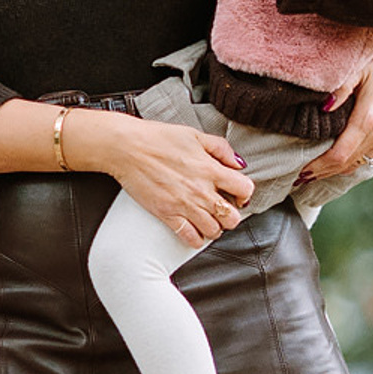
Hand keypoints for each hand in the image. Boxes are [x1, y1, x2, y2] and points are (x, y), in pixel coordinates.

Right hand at [72, 111, 254, 250]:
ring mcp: (184, 205)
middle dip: (230, 216)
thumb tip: (238, 163)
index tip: (236, 195)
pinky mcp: (167, 214)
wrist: (127, 148)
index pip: (245, 190)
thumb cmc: (157, 138)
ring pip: (214, 231)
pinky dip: (195, 239)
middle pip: (232, 218)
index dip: (244, 194)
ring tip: (207, 221)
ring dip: (214, 228)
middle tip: (222, 211)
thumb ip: (220, 148)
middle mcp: (201, 190)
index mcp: (210, 169)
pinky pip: (190, 237)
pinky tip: (193, 231)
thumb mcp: (194, 135)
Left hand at [301, 28, 372, 181]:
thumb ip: (339, 90)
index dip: (319, 167)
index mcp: (369, 120)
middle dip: (322, 172)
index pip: (339, 155)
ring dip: (335, 169)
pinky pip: (368, 156)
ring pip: (357, 162)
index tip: (301, 172)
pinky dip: (350, 161)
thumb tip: (324, 108)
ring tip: (313, 173)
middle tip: (300, 177)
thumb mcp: (357, 70)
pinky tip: (335, 162)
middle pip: (346, 163)